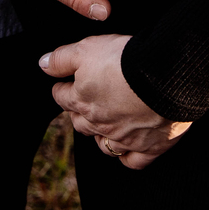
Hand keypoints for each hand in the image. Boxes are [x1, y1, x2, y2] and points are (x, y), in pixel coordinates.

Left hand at [40, 34, 191, 168]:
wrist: (166, 77)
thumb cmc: (126, 60)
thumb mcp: (87, 48)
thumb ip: (62, 58)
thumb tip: (43, 65)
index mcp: (82, 100)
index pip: (62, 97)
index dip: (61, 88)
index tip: (62, 84)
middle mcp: (99, 124)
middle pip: (80, 123)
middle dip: (78, 112)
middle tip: (83, 101)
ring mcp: (123, 138)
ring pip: (104, 144)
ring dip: (100, 135)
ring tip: (104, 124)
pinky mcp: (148, 147)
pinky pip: (132, 161)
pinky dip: (128, 156)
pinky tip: (127, 148)